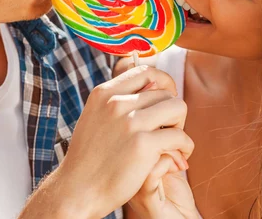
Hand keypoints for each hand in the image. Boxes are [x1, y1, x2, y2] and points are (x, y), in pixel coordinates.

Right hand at [56, 65, 193, 217]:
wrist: (77, 191)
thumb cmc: (90, 158)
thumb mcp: (97, 118)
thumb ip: (121, 101)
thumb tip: (158, 85)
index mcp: (104, 93)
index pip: (145, 71)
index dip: (163, 82)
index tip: (166, 99)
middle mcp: (117, 103)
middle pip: (166, 92)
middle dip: (172, 112)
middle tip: (167, 131)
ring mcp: (130, 123)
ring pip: (177, 108)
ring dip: (181, 126)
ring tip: (174, 143)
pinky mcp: (143, 145)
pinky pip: (179, 136)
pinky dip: (184, 147)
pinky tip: (179, 158)